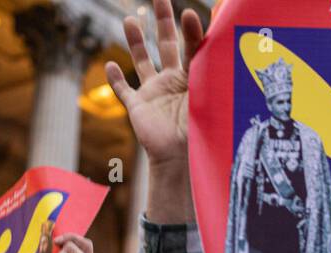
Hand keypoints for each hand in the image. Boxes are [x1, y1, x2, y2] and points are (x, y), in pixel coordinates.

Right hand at [105, 0, 203, 222]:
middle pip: (166, 45)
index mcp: (193, 79)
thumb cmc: (202, 129)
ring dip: (135, 41)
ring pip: (142, 62)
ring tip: (131, 19)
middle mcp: (173, 82)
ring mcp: (154, 94)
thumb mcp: (208, 93)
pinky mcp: (138, 107)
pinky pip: (124, 91)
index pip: (192, 47)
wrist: (183, 160)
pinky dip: (115, 79)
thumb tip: (220, 29)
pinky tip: (110, 65)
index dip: (190, 30)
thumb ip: (211, 64)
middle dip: (163, 21)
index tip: (190, 12)